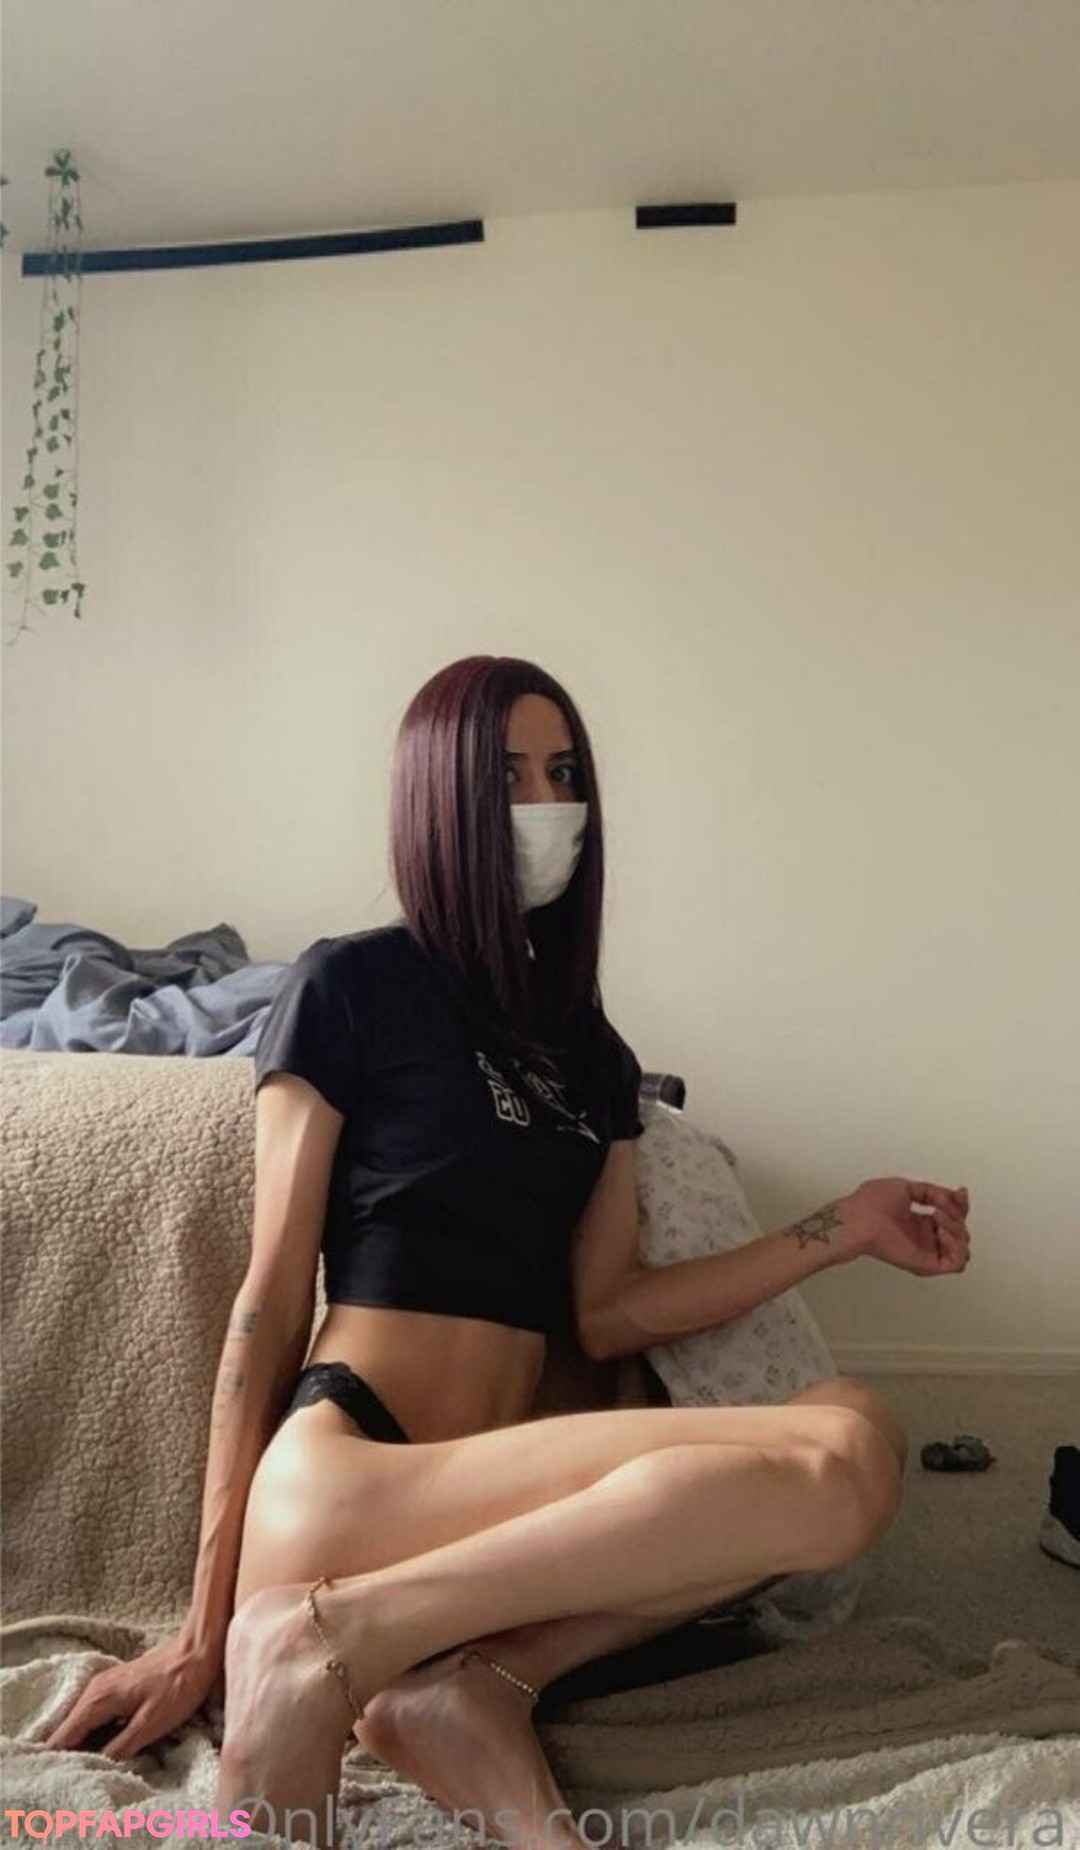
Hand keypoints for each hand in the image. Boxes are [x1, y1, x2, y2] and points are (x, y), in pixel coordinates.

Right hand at [43, 1632, 220, 1760]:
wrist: (197, 1652)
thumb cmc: (178, 1688)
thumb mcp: (151, 1725)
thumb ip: (119, 1747)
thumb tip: (94, 1766)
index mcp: (97, 1700)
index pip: (63, 1737)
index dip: (63, 1761)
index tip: (72, 1779)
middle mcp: (93, 1690)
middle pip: (68, 1730)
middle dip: (73, 1754)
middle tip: (87, 1775)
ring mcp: (102, 1686)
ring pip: (81, 1722)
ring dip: (84, 1743)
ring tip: (98, 1764)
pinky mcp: (114, 1686)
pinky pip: (94, 1714)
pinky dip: (96, 1731)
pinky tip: (109, 1744)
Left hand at [837, 1177, 970, 1277]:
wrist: (858, 1219)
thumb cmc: (870, 1204)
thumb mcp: (906, 1188)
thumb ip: (933, 1192)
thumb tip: (956, 1195)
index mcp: (921, 1223)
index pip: (954, 1218)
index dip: (961, 1205)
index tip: (959, 1193)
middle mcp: (926, 1239)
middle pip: (962, 1232)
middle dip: (958, 1215)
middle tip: (940, 1207)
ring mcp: (927, 1252)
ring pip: (963, 1250)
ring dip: (958, 1230)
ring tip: (938, 1218)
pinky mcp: (926, 1264)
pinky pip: (957, 1264)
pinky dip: (957, 1247)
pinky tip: (940, 1232)